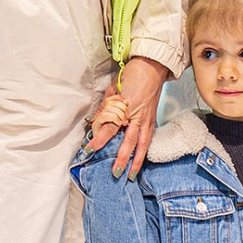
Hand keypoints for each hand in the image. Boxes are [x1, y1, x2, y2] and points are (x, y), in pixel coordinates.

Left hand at [87, 57, 168, 179]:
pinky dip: (144, 152)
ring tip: (131, 175)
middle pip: (129, 140)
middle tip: (115, 173)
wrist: (152, 66)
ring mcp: (147, 119)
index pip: (110, 126)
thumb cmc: (132, 74)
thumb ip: (104, 107)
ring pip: (142, 144)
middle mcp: (137, 115)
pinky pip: (148, 139)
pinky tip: (140, 161)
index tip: (90, 149)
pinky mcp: (152, 120)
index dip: (100, 139)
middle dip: (122, 157)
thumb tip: (92, 121)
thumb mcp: (113, 87)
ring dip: (137, 161)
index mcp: (125, 106)